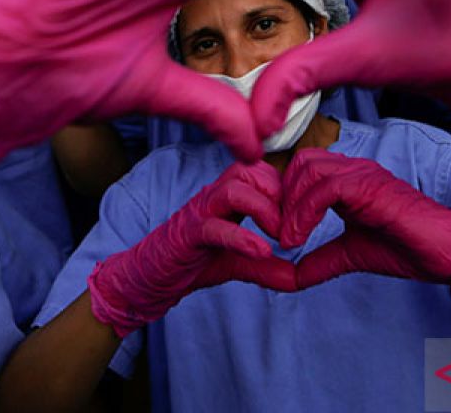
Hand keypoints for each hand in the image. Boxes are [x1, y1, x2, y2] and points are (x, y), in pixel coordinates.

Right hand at [87, 161, 294, 337]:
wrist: (150, 278)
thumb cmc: (193, 262)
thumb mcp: (239, 264)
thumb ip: (267, 268)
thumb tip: (299, 279)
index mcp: (228, 197)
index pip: (262, 171)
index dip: (285, 188)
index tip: (300, 215)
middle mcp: (214, 196)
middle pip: (251, 170)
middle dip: (278, 194)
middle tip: (293, 226)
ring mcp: (200, 212)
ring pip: (234, 189)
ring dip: (264, 210)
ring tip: (280, 238)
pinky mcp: (188, 234)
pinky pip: (215, 227)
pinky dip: (242, 237)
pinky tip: (262, 252)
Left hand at [281, 150, 450, 292]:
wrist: (446, 253)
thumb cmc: (406, 249)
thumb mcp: (349, 255)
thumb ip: (316, 262)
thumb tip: (284, 276)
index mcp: (347, 179)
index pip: (301, 168)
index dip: (282, 195)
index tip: (274, 230)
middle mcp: (353, 169)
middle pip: (300, 162)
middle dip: (281, 197)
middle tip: (278, 234)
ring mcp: (363, 174)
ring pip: (308, 170)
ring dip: (289, 207)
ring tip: (288, 241)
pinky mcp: (371, 187)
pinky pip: (325, 189)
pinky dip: (304, 213)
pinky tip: (298, 239)